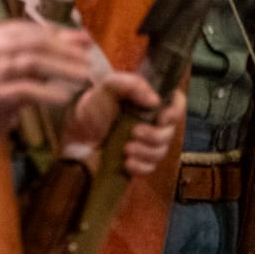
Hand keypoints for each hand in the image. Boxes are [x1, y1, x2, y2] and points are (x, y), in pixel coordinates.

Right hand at [0, 21, 93, 141]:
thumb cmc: (0, 80)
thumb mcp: (24, 59)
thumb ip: (51, 48)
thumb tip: (85, 37)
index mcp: (3, 34)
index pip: (39, 30)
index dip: (65, 36)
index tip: (88, 42)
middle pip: (37, 43)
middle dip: (67, 51)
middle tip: (89, 62)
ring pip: (31, 63)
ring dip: (61, 69)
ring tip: (84, 77)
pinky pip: (24, 90)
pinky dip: (47, 93)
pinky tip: (64, 98)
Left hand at [65, 73, 185, 175]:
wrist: (76, 126)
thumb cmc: (95, 103)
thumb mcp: (109, 86)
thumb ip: (131, 85)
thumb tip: (154, 101)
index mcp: (151, 103)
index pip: (178, 105)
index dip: (175, 113)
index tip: (161, 118)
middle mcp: (154, 123)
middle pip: (169, 133)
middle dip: (155, 136)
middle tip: (134, 132)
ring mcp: (147, 143)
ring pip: (160, 152)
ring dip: (146, 152)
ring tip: (126, 148)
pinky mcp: (137, 159)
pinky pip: (149, 168)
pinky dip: (140, 167)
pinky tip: (127, 163)